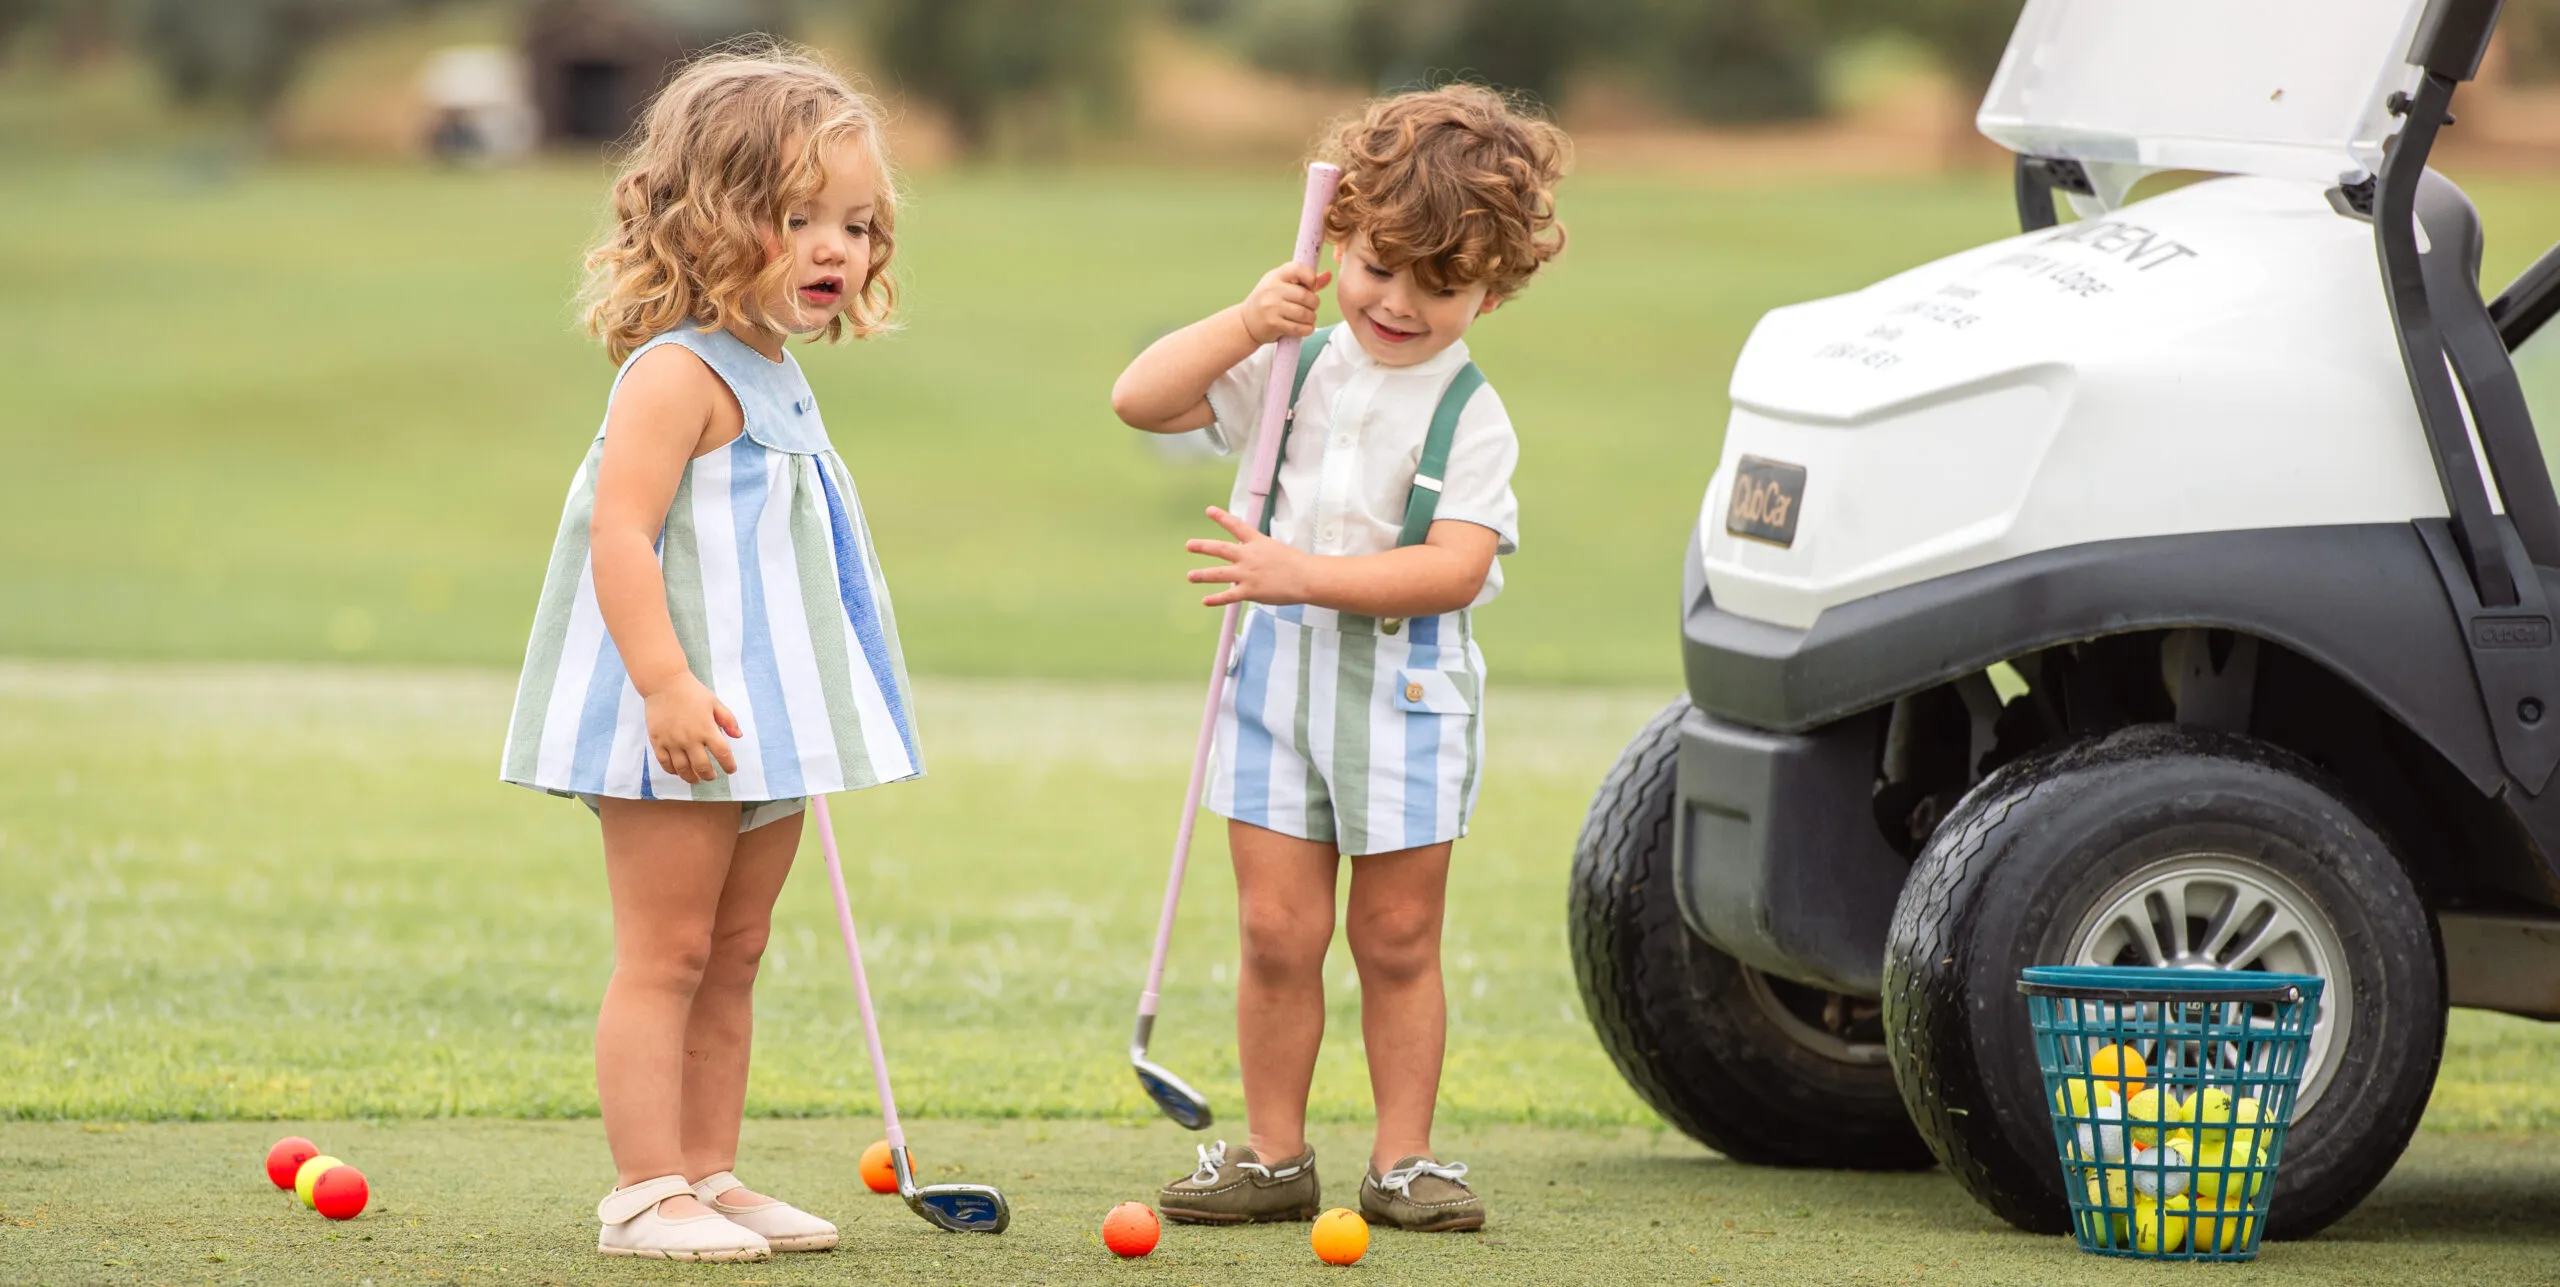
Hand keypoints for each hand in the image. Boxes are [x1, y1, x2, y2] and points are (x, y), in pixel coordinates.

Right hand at [643, 673, 740, 784]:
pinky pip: (665, 763)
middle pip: (702, 766)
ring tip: (696, 779)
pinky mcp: (658, 741)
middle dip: (709, 775)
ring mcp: (672, 741)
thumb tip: (738, 736)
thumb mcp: (714, 702)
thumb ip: (728, 720)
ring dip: (691, 777)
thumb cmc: (692, 692)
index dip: (728, 765)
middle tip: (712, 776)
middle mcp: (690, 738)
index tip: (731, 770)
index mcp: (706, 728)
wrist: (664, 684)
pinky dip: (673, 771)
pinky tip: (678, 771)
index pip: (722, 753)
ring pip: (683, 769)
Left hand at [1186, 506, 1314, 606]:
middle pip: (1220, 549)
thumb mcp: (1276, 550)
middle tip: (1189, 545)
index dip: (1221, 517)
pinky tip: (1205, 601)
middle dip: (1203, 547)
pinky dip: (1216, 599)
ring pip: (1219, 574)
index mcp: (1257, 542)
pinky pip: (1229, 596)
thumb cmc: (1296, 564)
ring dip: (1202, 575)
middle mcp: (1248, 556)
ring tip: (1190, 576)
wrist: (1305, 577)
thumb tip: (1249, 566)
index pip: (1236, 526)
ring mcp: (1247, 574)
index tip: (1209, 510)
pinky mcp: (1249, 591)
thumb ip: (1260, 555)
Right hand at [1238, 261, 1331, 345]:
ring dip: (1311, 318)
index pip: (1298, 269)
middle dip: (1314, 303)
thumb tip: (1328, 275)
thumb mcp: (1282, 286)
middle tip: (1311, 307)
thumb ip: (1305, 282)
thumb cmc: (1268, 302)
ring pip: (1305, 313)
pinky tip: (1303, 328)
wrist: (1246, 323)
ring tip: (1307, 318)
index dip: (1310, 277)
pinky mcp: (1273, 323)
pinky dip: (1306, 329)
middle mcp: (1272, 289)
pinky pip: (1299, 328)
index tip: (1311, 286)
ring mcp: (1271, 307)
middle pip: (1306, 296)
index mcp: (1275, 276)